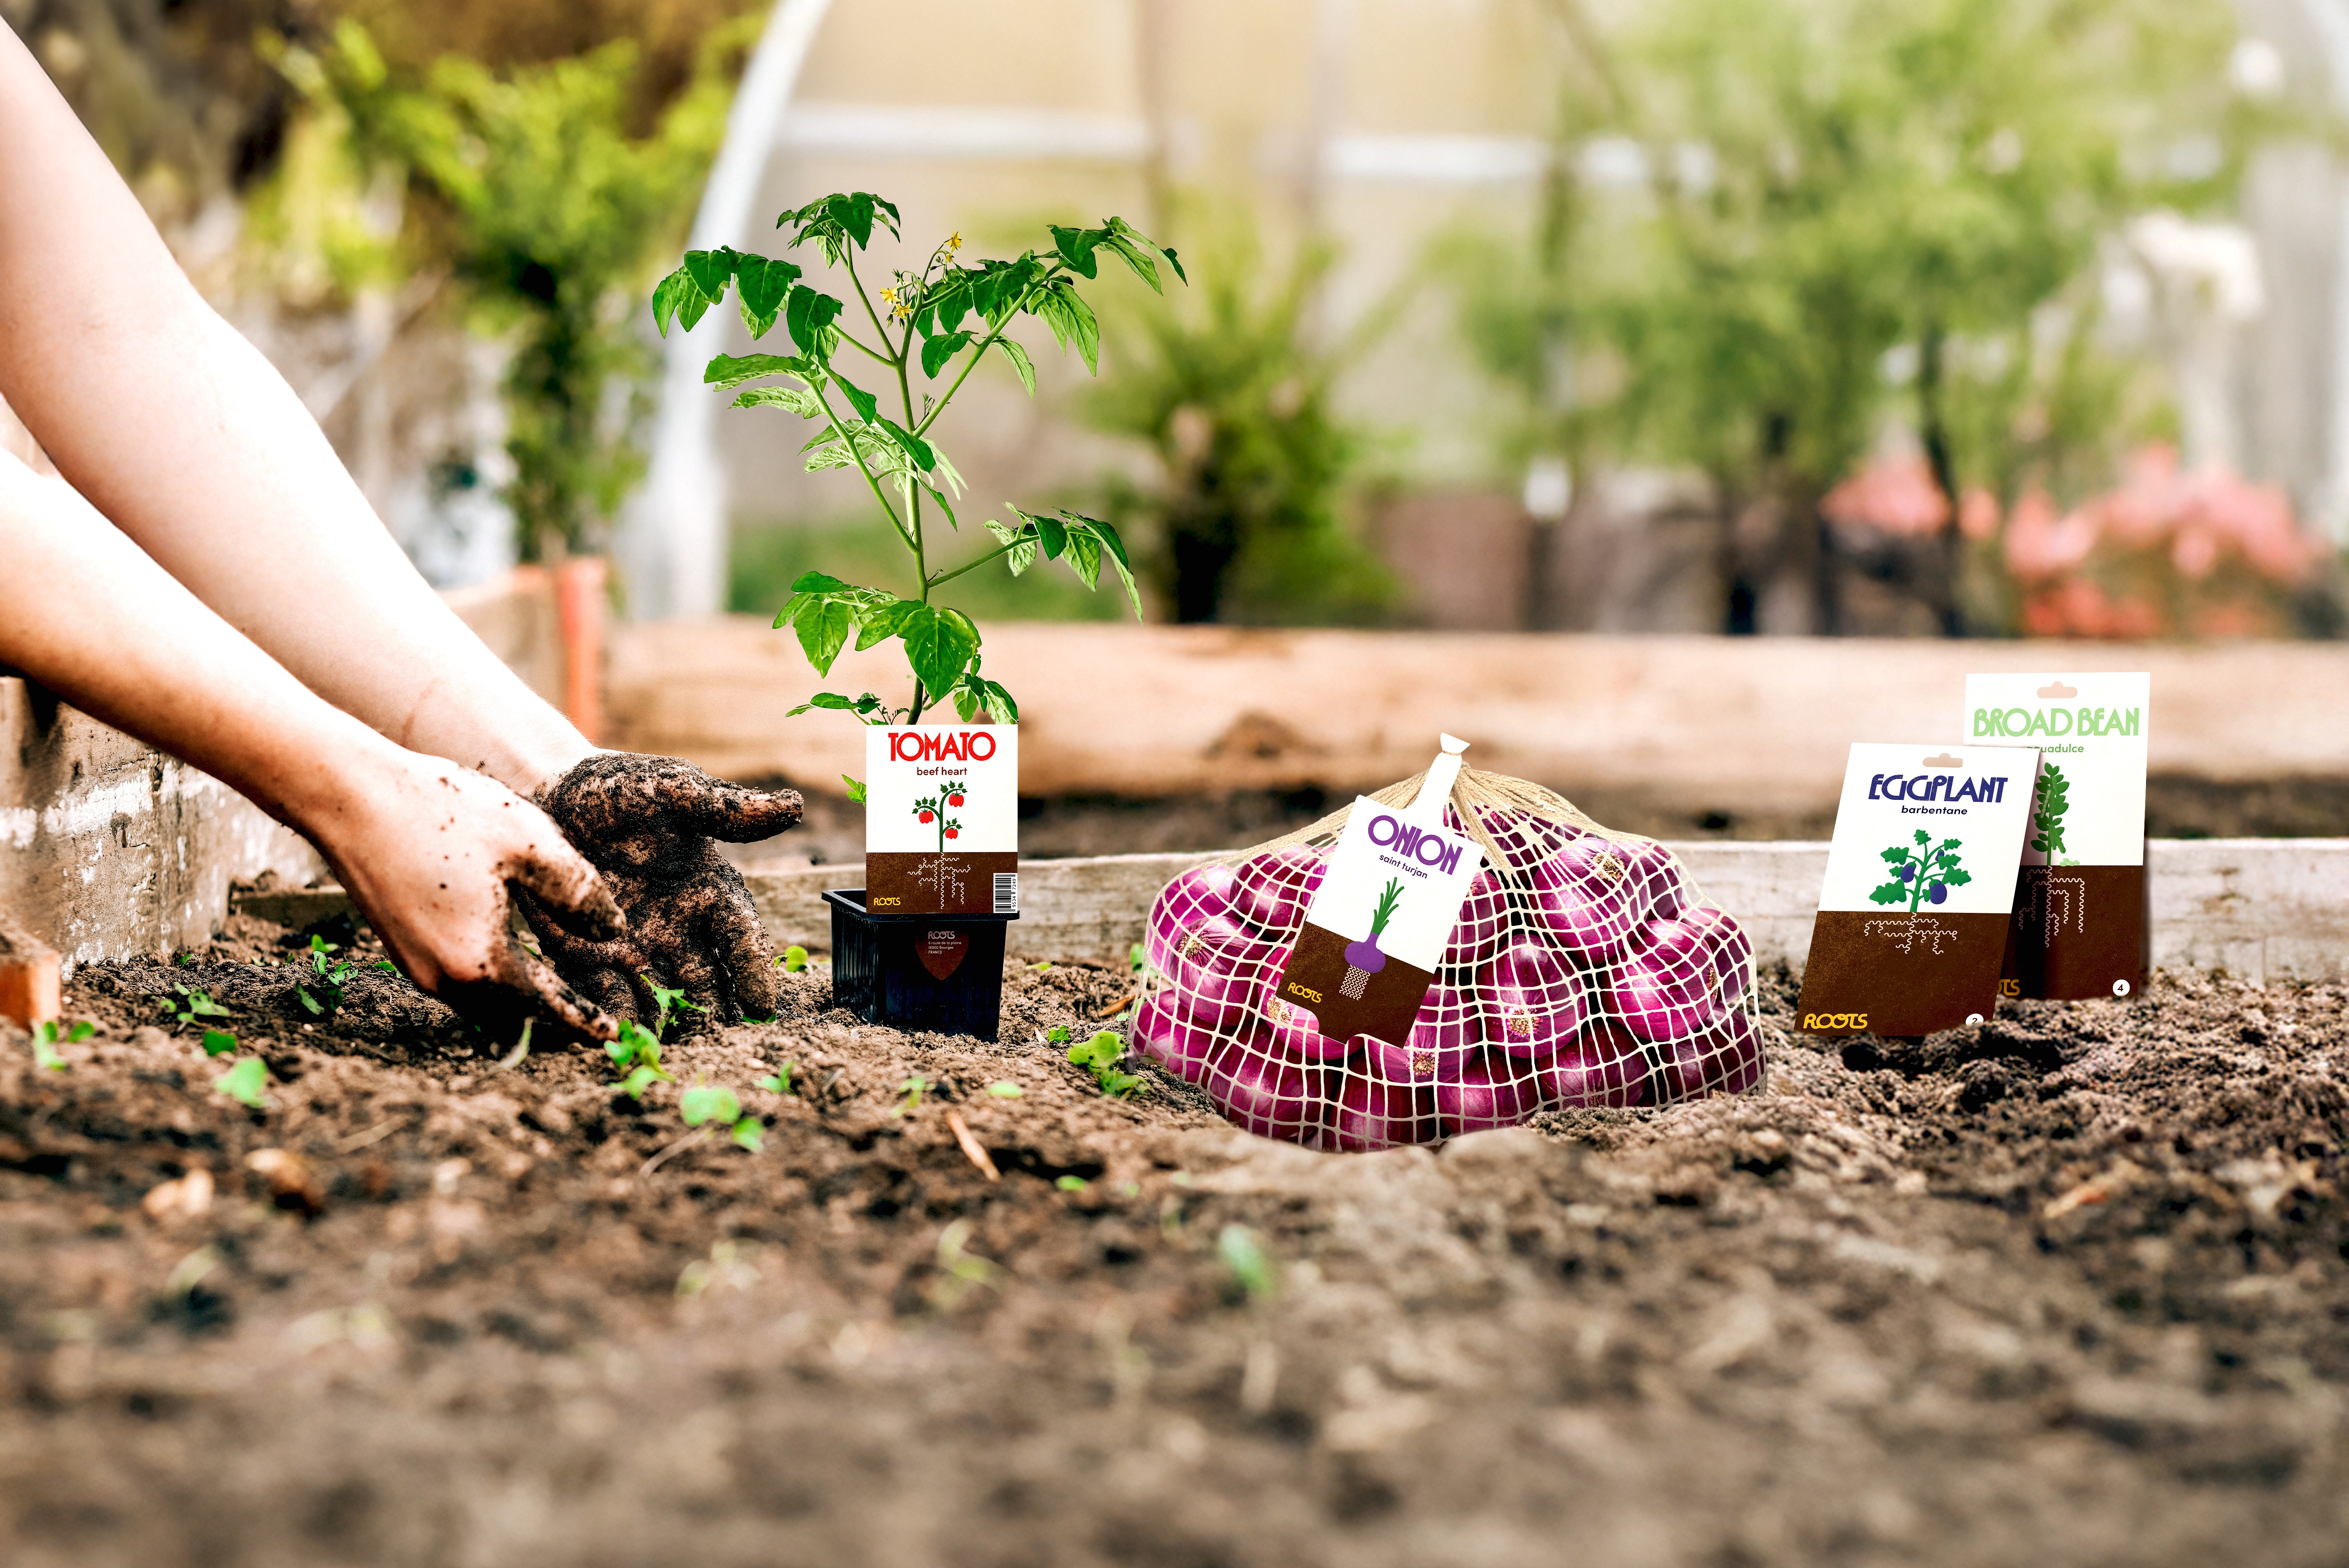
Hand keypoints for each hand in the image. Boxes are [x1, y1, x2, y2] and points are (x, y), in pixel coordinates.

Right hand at [312, 754, 625, 1042]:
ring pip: (481, 1006)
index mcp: (480, 961)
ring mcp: (415, 965)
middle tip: (592, 1021)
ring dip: (520, 1006)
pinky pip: (457, 983)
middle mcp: (443, 977)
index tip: (616, 1033)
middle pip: (511, 1020)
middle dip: (553, 1024)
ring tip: (558, 994)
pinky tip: (511, 961)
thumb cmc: (441, 812)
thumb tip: (613, 931)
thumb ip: (577, 893)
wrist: (347, 797)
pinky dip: (492, 984)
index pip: (546, 1009)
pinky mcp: (400, 946)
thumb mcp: (530, 843)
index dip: (584, 1021)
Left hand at [526, 753, 804, 1025]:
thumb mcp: (673, 791)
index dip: (753, 971)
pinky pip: (607, 998)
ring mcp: (637, 948)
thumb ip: (724, 808)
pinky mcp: (590, 959)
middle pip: (707, 981)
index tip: (762, 1006)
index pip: (740, 938)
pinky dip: (616, 1020)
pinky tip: (619, 1042)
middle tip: (721, 1048)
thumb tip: (793, 806)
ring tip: (673, 1056)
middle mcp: (680, 929)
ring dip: (669, 1027)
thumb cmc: (621, 789)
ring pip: (662, 999)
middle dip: (715, 1015)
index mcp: (710, 891)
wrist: (550, 795)